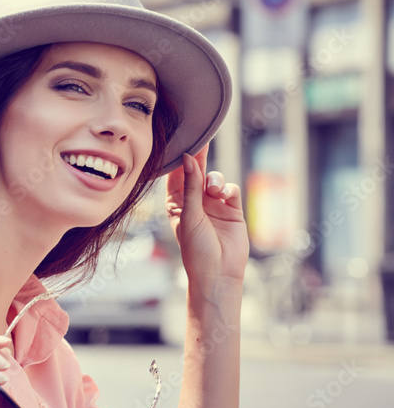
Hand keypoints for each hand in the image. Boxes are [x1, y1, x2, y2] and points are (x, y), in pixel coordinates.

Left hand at [165, 147, 248, 285]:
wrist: (219, 271)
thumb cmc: (196, 248)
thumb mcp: (189, 215)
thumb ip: (191, 186)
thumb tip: (187, 158)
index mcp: (176, 203)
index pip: (176, 176)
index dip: (178, 160)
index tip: (180, 140)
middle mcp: (194, 201)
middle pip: (196, 172)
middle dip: (199, 156)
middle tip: (201, 136)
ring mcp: (213, 204)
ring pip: (215, 178)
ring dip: (214, 180)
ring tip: (213, 191)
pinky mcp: (232, 208)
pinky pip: (230, 188)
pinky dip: (228, 189)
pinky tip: (224, 197)